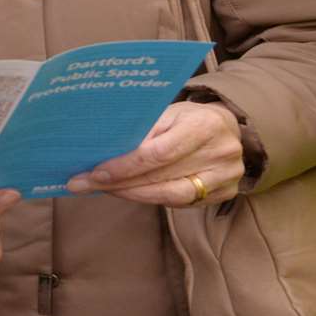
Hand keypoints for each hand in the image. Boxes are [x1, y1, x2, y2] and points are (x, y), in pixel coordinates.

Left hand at [64, 100, 243, 206]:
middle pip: (161, 177)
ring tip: (105, 190)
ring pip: (171, 196)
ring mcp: (226, 177)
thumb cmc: (190, 117)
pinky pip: (182, 203)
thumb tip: (105, 148)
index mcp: (204, 125)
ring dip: (133, 194)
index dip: (124, 166)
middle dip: (119, 183)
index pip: (158, 153)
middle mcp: (220, 153)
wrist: (229, 127)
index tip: (94, 173)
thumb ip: (143, 129)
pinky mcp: (224, 194)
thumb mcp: (169, 112)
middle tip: (86, 184)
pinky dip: (153, 198)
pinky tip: (131, 192)